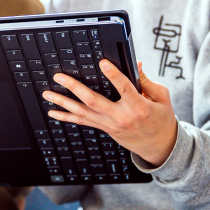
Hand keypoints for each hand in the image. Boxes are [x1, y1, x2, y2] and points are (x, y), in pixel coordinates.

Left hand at [44, 60, 177, 166]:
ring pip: (83, 113)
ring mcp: (110, 125)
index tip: (102, 62)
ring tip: (47, 92)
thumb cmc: (162, 119)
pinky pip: (83, 122)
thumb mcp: (161, 97)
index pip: (124, 88)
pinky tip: (53, 112)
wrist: (160, 147)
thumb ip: (146, 80)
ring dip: (63, 102)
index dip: (113, 74)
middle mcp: (121, 117)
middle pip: (93, 101)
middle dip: (74, 87)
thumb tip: (135, 63)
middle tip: (59, 76)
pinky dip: (66, 117)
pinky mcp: (105, 129)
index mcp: (138, 107)